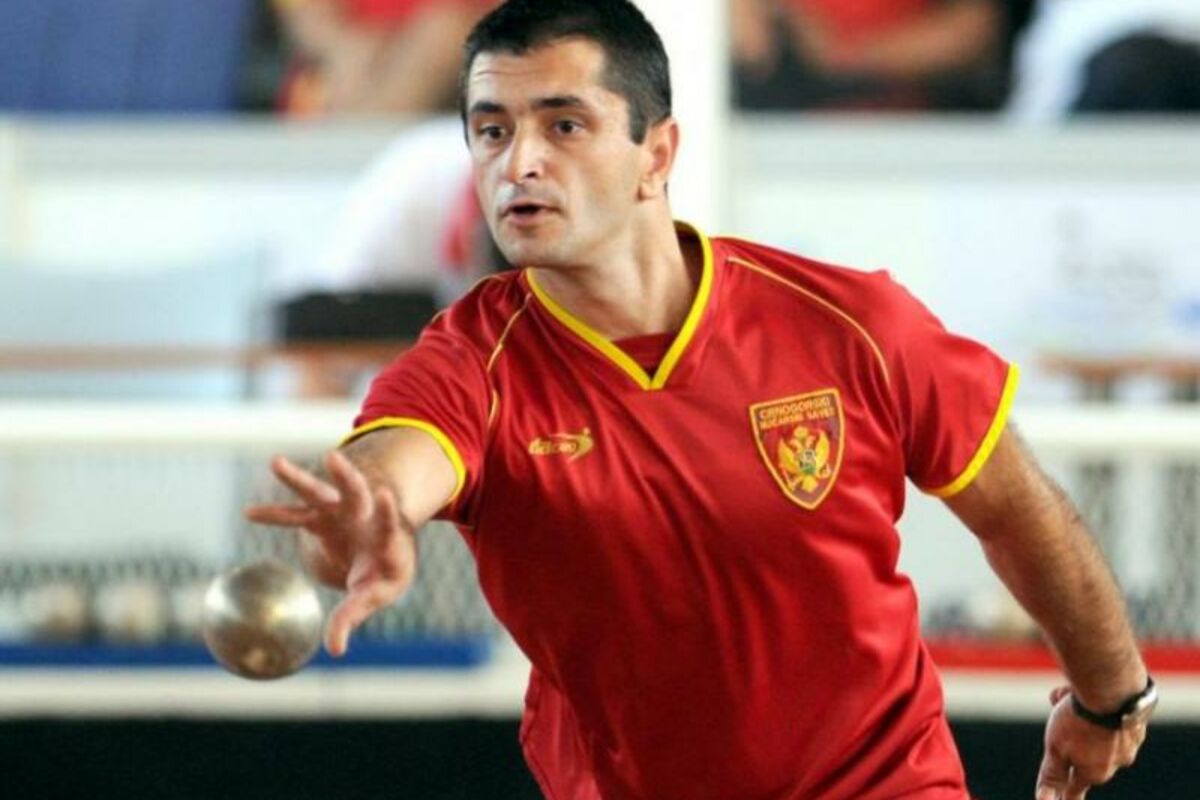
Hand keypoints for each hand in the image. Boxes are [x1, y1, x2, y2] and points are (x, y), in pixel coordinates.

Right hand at [245, 451, 416, 656]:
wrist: (382, 553)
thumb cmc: (384, 575)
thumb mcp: (374, 596)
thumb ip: (352, 617)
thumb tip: (336, 649)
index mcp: (385, 538)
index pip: (388, 524)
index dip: (387, 512)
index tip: (384, 494)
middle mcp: (364, 517)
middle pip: (355, 492)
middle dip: (346, 476)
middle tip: (332, 458)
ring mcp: (340, 513)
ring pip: (320, 493)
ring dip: (299, 479)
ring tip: (275, 462)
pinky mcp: (320, 516)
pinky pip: (293, 515)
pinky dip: (273, 514)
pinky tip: (248, 512)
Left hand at [1035, 685, 1147, 799]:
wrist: (1111, 687)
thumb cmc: (1079, 721)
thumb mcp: (1056, 750)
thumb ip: (1052, 775)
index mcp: (1095, 772)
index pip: (1076, 788)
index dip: (1068, 793)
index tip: (1065, 798)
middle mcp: (1117, 761)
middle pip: (1083, 752)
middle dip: (1067, 735)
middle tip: (1058, 712)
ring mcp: (1130, 741)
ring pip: (1093, 728)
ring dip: (1075, 713)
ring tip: (1067, 697)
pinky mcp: (1137, 720)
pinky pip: (1107, 712)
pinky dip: (1092, 703)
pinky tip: (1084, 690)